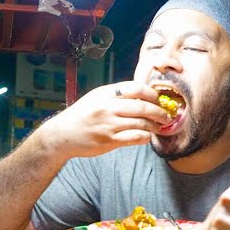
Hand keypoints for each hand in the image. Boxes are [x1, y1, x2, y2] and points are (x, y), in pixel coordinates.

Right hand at [37, 82, 170, 158]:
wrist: (62, 135)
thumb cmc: (82, 115)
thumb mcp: (96, 98)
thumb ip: (117, 95)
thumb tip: (142, 95)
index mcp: (106, 93)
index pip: (136, 88)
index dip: (152, 94)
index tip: (158, 100)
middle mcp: (108, 107)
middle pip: (143, 107)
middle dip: (159, 112)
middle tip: (166, 116)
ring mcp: (108, 125)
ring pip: (142, 123)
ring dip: (155, 126)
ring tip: (159, 127)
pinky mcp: (109, 141)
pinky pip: (135, 138)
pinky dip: (145, 137)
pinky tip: (147, 136)